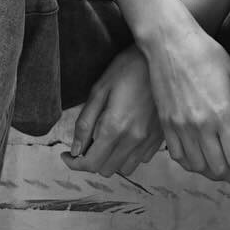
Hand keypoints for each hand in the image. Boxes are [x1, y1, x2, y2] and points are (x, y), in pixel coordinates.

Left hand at [61, 47, 164, 180]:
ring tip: (108, 139)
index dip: (74, 164)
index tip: (67, 156)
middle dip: (92, 160)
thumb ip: (85, 123)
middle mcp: (133, 139)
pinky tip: (126, 136)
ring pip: (125, 168)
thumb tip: (76, 149)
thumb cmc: (128, 68)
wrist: (162, 60)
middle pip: (106, 169)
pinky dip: (129, 154)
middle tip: (87, 143)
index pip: (91, 163)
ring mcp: (149, 140)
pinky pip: (141, 159)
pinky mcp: (160, 137)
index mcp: (115, 127)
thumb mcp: (99, 90)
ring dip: (112, 159)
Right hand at [143, 20, 229, 187]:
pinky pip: (179, 157)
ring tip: (226, 169)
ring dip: (215, 173)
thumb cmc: (208, 55)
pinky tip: (202, 160)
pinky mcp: (166, 125)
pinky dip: (192, 165)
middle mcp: (201, 126)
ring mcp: (180, 127)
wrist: (169, 42)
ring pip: (199, 167)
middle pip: (219, 170)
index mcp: (223, 115)